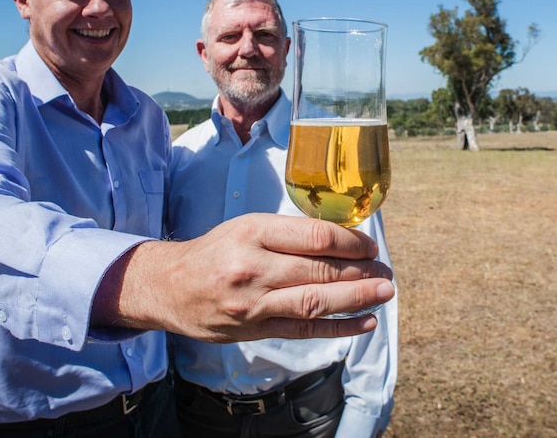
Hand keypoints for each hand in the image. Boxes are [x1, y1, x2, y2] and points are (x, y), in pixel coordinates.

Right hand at [94, 213, 394, 340]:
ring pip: (315, 302)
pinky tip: (363, 322)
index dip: (349, 242)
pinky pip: (303, 330)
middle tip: (386, 271)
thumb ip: (288, 234)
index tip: (369, 245)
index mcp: (252, 233)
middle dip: (360, 271)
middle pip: (319, 271)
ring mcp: (254, 303)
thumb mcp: (245, 227)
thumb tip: (340, 240)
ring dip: (356, 298)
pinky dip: (337, 327)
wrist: (169, 287)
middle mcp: (254, 268)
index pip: (313, 237)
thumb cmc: (214, 252)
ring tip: (384, 293)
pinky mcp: (255, 329)